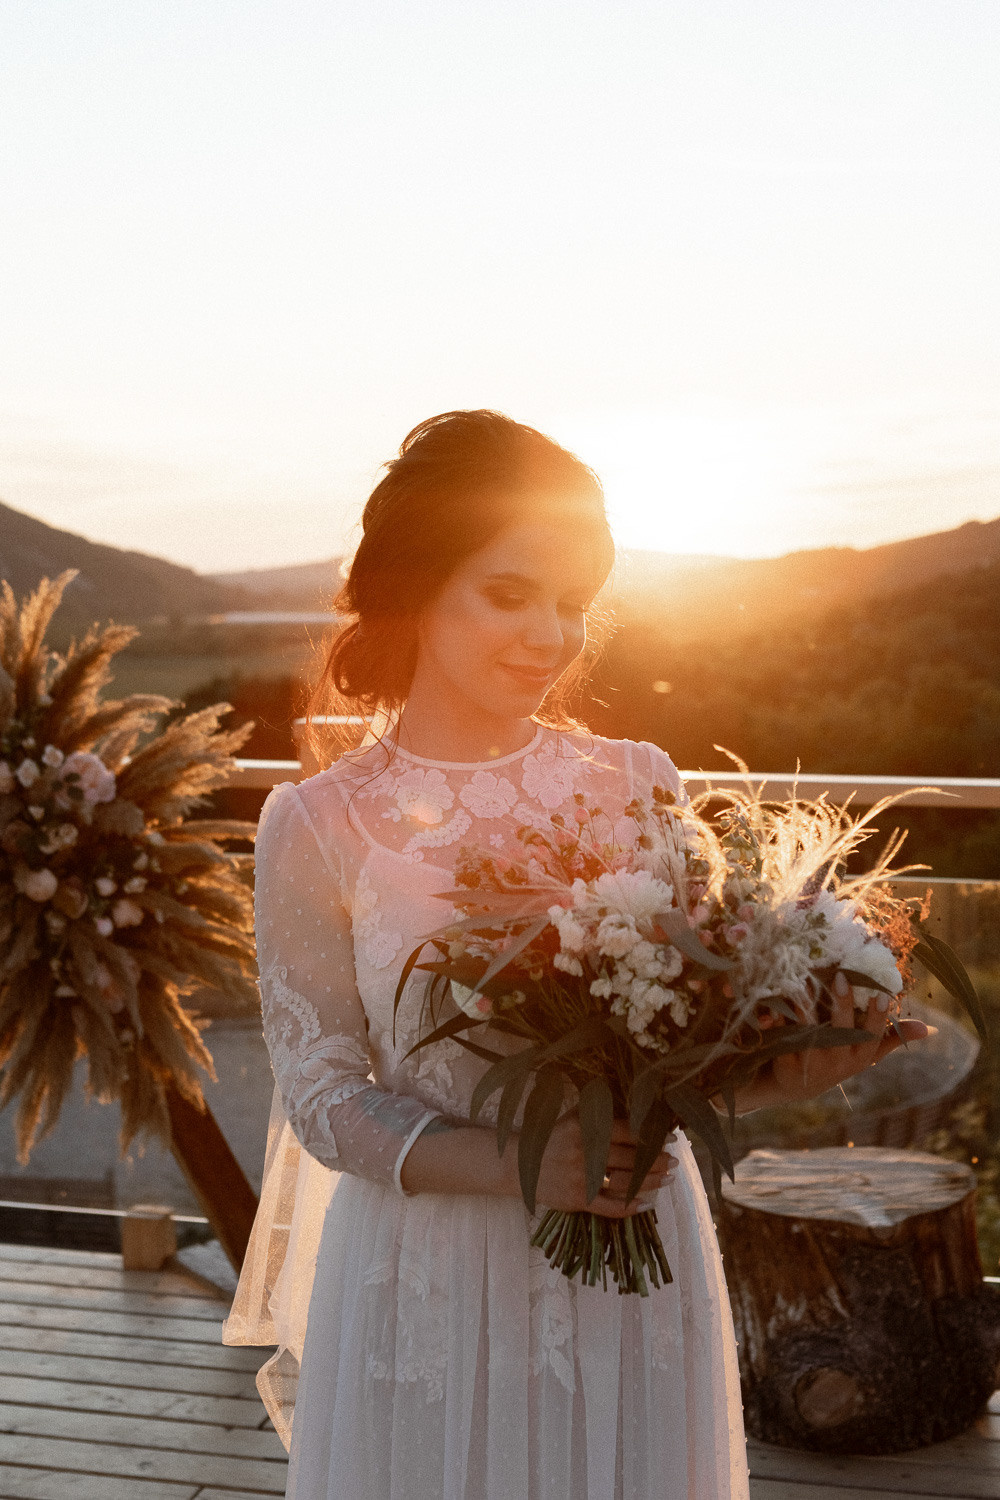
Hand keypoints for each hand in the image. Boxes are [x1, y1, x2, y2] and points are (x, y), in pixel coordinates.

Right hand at [526, 1115, 676, 1218]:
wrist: (519, 1165)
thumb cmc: (553, 1137)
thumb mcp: (574, 1117)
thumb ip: (601, 1112)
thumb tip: (638, 1109)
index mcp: (585, 1127)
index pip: (628, 1132)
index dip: (652, 1137)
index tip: (671, 1140)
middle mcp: (585, 1151)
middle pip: (631, 1159)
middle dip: (658, 1162)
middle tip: (674, 1162)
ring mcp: (582, 1177)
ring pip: (626, 1183)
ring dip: (652, 1183)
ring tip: (667, 1180)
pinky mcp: (578, 1199)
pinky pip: (610, 1208)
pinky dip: (630, 1208)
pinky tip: (646, 1205)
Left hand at [730, 975, 932, 1113]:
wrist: (798, 1084)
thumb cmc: (838, 1058)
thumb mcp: (866, 1053)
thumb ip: (891, 1037)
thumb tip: (929, 1029)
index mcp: (860, 1055)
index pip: (873, 1036)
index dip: (878, 1017)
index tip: (882, 994)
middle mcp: (838, 1060)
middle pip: (841, 1031)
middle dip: (842, 1004)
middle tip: (840, 975)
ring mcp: (812, 1061)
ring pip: (810, 1030)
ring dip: (807, 1005)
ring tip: (805, 980)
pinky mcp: (787, 1060)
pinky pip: (783, 1035)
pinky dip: (779, 1017)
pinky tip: (776, 999)